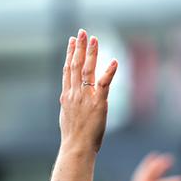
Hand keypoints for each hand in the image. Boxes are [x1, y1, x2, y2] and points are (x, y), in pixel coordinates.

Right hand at [59, 29, 117, 153]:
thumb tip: (66, 98)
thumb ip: (68, 104)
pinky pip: (104, 85)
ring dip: (91, 54)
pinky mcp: (98, 104)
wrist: (76, 148)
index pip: (67, 70)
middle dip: (79, 47)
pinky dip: (109, 72)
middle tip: (82, 32)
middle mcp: (74, 94)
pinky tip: (114, 61)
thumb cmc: (73, 137)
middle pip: (75, 65)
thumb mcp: (66, 116)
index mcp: (66, 96)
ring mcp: (85, 98)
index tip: (72, 41)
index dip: (70, 54)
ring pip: (87, 71)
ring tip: (94, 39)